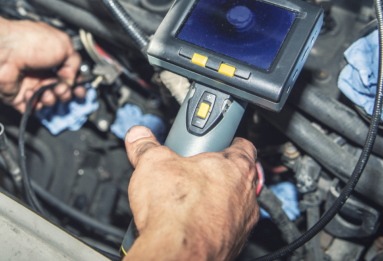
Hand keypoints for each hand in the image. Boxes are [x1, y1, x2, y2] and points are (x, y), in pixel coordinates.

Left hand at [0, 20, 85, 112]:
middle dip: (66, 92)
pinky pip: (32, 107)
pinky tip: (33, 94)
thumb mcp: (64, 45)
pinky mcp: (18, 96)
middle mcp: (41, 68)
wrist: (2, 52)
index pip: (70, 73)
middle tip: (63, 89)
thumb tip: (73, 79)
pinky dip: (36, 104)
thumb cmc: (28, 42)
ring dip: (52, 98)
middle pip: (61, 89)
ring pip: (49, 100)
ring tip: (48, 92)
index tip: (81, 89)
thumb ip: (75, 63)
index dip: (77, 82)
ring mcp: (30, 82)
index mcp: (52, 55)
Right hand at [124, 126, 259, 260]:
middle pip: (234, 175)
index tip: (212, 140)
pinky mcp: (230, 246)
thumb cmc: (176, 212)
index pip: (242, 144)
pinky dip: (206, 223)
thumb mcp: (153, 163)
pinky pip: (222, 227)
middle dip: (212, 171)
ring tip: (183, 197)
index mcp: (235, 168)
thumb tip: (139, 137)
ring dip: (211, 199)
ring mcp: (241, 224)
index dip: (226, 140)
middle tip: (188, 169)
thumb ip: (146, 145)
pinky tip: (185, 221)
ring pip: (229, 203)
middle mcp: (246, 196)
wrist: (175, 256)